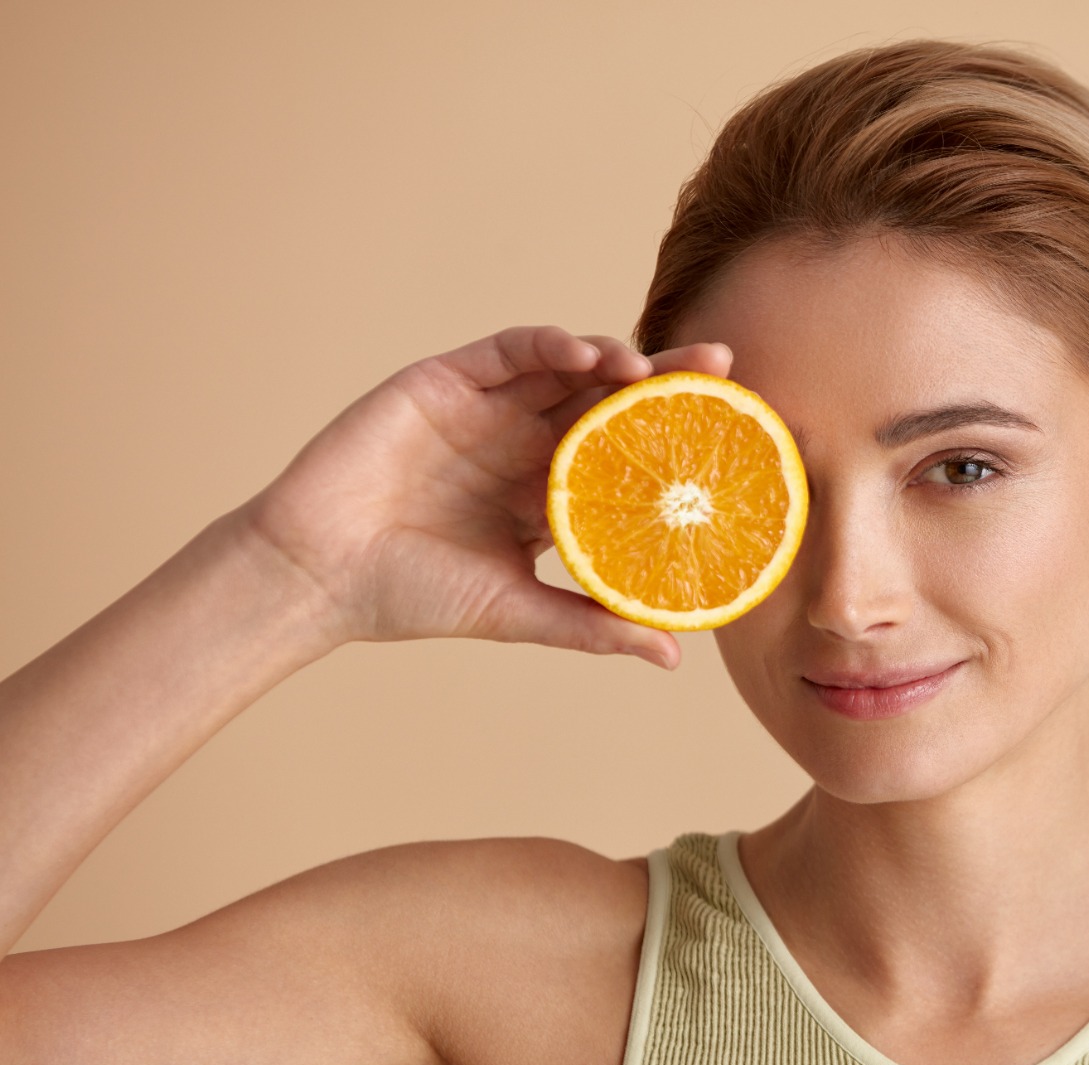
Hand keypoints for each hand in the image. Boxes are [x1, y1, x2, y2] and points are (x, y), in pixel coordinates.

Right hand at [234, 326, 732, 667]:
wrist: (317, 576)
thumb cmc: (411, 596)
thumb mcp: (518, 612)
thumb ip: (592, 625)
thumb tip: (673, 657)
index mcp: (546, 494)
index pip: (625, 456)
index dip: (675, 441)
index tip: (733, 432)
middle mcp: (523, 445)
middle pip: (609, 402)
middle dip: (665, 381)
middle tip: (722, 366)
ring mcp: (486, 411)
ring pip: (566, 370)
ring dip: (613, 359)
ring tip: (652, 367)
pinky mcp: (443, 383)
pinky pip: (508, 353)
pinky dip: (548, 346)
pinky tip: (584, 354)